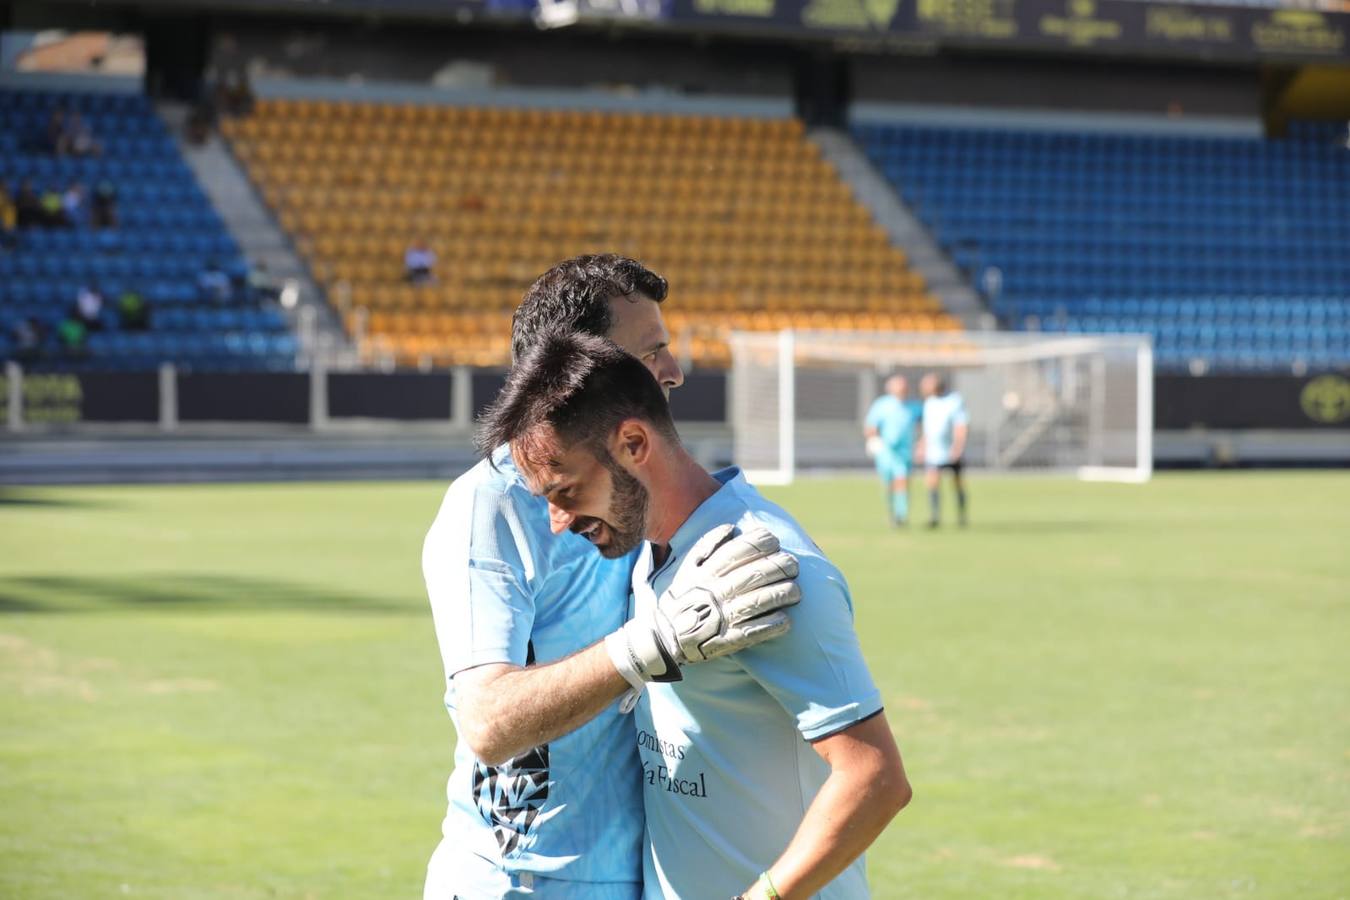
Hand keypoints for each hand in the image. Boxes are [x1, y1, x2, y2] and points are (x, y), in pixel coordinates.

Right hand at [606, 524, 800, 684]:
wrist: (664, 639)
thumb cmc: (681, 598)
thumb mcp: (686, 568)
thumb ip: (707, 546)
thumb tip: (731, 528)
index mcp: (707, 573)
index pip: (739, 551)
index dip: (761, 542)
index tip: (775, 540)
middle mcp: (716, 592)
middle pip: (755, 574)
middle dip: (780, 566)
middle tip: (793, 564)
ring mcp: (722, 617)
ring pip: (760, 601)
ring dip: (783, 594)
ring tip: (796, 591)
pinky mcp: (728, 640)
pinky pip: (756, 631)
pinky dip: (773, 624)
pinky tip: (786, 619)